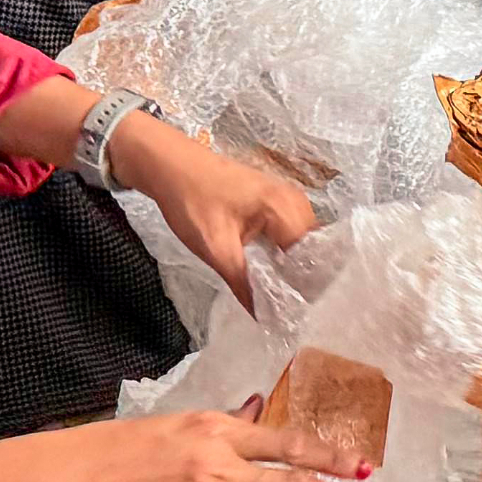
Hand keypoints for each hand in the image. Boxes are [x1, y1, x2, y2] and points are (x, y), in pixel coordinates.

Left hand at [110, 113, 313, 307]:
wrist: (170, 165)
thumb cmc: (191, 202)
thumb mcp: (215, 248)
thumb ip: (242, 283)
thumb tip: (262, 316)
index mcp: (284, 207)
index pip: (312, 255)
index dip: (304, 284)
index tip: (294, 308)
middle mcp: (293, 199)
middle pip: (311, 248)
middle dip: (300, 276)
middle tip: (286, 305)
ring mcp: (284, 197)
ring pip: (300, 240)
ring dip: (291, 264)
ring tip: (279, 291)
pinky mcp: (272, 199)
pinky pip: (288, 230)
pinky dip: (282, 250)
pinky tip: (269, 269)